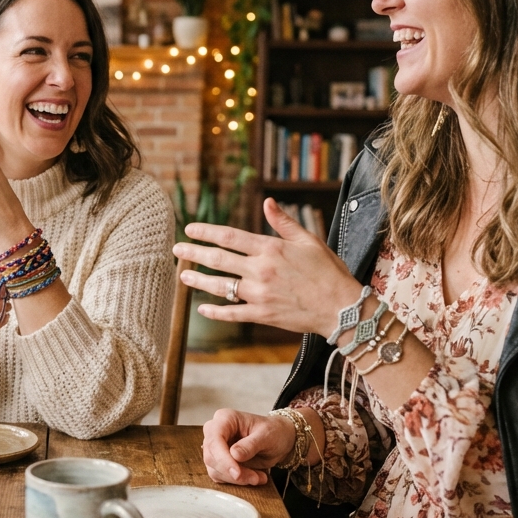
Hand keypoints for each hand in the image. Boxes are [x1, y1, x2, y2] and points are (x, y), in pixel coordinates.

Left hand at [173, 197, 362, 337]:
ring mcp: (259, 294)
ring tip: (183, 276)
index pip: (229, 237)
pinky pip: (232, 313)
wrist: (341, 307)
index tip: (190, 229)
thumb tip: (266, 202)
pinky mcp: (262, 315)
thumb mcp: (308, 240)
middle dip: (193, 253)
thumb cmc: (327, 271)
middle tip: (177, 250)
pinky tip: (202, 309)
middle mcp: (260, 270)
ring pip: (220, 287)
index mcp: (270, 249)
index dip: (206, 232)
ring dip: (198, 281)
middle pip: (218, 260)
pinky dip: (215, 312)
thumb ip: (283, 222)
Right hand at [201, 408, 295, 485]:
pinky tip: (253, 477)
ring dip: (237, 479)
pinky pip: (220, 476)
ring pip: (215, 469)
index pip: (214, 439)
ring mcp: (215, 447)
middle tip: (255, 478)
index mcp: (225, 418)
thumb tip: (234, 455)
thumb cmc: (273, 431)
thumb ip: (250, 445)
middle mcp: (215, 432)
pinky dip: (236, 481)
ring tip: (258, 477)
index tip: (237, 473)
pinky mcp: (218, 461)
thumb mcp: (267, 436)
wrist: (278, 439)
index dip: (223, 458)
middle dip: (232, 472)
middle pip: (211, 457)